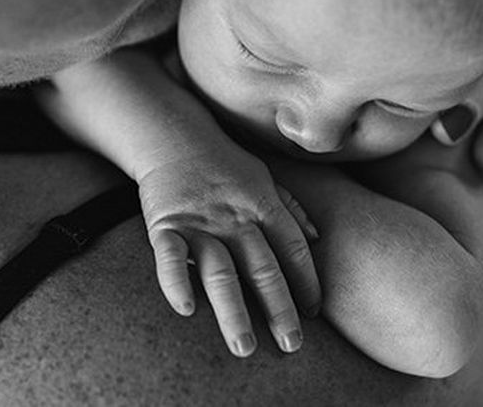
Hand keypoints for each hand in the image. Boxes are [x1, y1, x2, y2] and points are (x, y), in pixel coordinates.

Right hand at [137, 149, 320, 357]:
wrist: (174, 136)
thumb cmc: (226, 162)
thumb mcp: (266, 177)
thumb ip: (291, 208)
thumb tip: (316, 237)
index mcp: (264, 206)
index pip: (293, 249)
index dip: (307, 281)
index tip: (315, 313)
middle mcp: (236, 218)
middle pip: (263, 268)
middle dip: (279, 309)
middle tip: (291, 345)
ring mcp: (200, 223)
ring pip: (221, 272)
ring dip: (234, 312)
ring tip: (245, 347)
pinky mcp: (165, 225)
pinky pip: (171, 258)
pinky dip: (177, 282)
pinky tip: (187, 310)